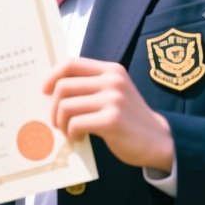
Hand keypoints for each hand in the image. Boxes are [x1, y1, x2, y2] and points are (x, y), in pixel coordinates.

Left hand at [44, 57, 174, 171]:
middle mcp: (112, 81)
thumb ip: (90, 86)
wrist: (159, 140)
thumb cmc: (129, 118)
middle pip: (62, 87)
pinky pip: (75, 123)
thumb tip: (50, 90)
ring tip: (69, 131)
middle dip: (53, 107)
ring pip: (65, 106)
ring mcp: (113, 100)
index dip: (51, 76)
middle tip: (58, 121)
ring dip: (61, 122)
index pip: (71, 64)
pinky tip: (79, 137)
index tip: (44, 91)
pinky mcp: (112, 120)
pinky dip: (71, 133)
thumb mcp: (114, 93)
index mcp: (111, 71)